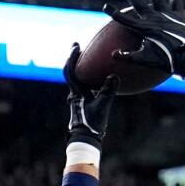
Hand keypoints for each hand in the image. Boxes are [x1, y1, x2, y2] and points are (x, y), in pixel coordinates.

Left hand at [62, 46, 117, 160]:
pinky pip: (83, 87)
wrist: (85, 139)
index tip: (76, 46)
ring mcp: (77, 100)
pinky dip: (87, 80)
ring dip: (81, 69)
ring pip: (77, 80)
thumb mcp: (102, 106)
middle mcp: (74, 95)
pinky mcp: (82, 104)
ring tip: (88, 60)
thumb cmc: (92, 124)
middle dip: (75, 59)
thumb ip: (108, 91)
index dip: (72, 58)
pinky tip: (96, 79)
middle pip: (72, 72)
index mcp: (76, 93)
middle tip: (79, 47)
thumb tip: (113, 76)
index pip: (70, 71)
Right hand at [107, 0, 184, 78]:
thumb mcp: (146, 60)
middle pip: (139, 4)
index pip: (126, 20)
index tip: (105, 6)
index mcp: (145, 28)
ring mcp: (167, 16)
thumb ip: (129, 57)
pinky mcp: (178, 17)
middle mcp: (155, 19)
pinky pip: (176, 5)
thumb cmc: (166, 61)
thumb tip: (113, 54)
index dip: (114, 13)